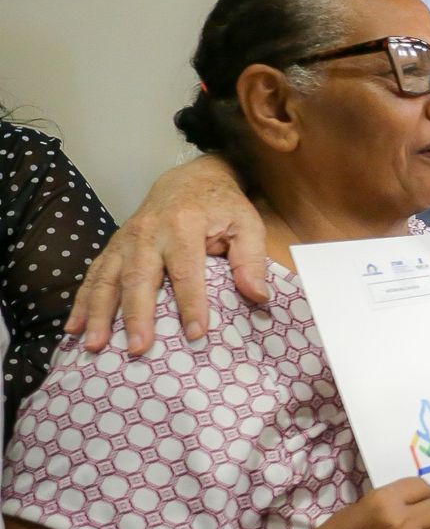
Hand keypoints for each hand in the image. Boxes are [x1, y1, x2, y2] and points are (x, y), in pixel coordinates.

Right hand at [65, 155, 264, 352]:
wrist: (190, 180)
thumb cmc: (223, 207)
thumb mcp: (247, 225)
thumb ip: (251, 260)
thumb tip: (258, 296)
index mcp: (184, 225)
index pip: (187, 271)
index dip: (192, 304)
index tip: (196, 334)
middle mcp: (149, 232)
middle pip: (140, 278)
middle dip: (137, 315)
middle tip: (138, 348)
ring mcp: (126, 239)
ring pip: (108, 279)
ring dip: (100, 313)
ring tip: (95, 345)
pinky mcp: (114, 246)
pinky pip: (94, 275)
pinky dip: (82, 302)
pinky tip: (74, 328)